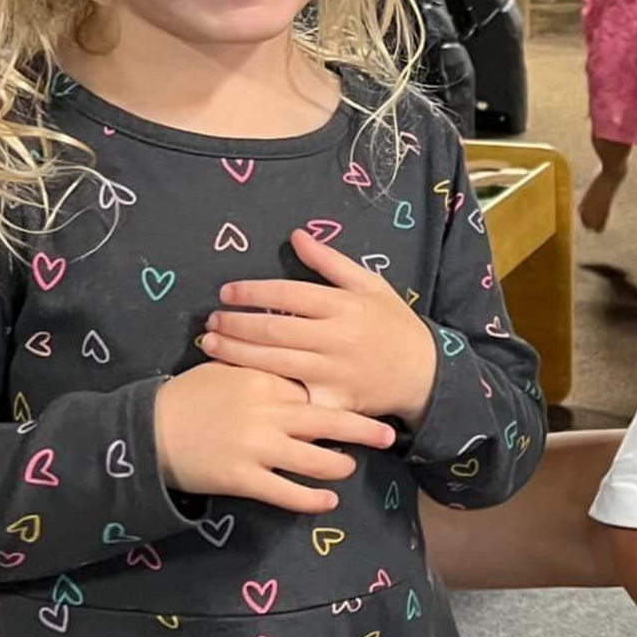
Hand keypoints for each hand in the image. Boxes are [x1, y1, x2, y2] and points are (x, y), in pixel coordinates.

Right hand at [155, 363, 396, 513]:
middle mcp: (267, 413)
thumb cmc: (189, 397)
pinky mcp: (243, 479)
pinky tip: (328, 501)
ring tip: (349, 467)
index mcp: (264, 380)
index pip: (314, 384)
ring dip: (339, 466)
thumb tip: (297, 358)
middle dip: (363, 429)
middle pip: (329, 421)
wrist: (146, 431)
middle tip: (388, 435)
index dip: (341, 394)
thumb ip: (263, 366)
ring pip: (316, 461)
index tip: (366, 394)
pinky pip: (288, 493)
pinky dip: (312, 500)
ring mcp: (257, 448)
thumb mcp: (226, 369)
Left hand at [203, 229, 437, 427]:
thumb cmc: (394, 325)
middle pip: (274, 328)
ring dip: (237, 353)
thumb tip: (296, 235)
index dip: (251, 291)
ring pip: (275, 361)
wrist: (425, 373)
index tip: (227, 293)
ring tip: (210, 346)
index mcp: (344, 305)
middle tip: (211, 322)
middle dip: (235, 324)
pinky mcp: (336, 401)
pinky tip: (241, 384)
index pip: (287, 293)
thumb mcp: (371, 285)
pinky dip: (267, 390)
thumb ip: (330, 262)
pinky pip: (294, 396)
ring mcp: (335, 371)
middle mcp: (338, 337)